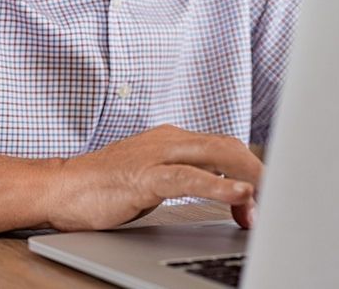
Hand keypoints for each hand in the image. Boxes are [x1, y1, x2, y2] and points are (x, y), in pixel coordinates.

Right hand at [44, 125, 260, 231]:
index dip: (252, 168)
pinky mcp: (144, 177)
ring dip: (249, 178)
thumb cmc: (103, 187)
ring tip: (271, 198)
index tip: (268, 196)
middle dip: (260, 172)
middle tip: (279, 200)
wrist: (59, 188)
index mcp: (171, 139)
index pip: (225, 146)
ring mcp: (155, 155)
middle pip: (229, 147)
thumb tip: (227, 196)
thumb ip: (186, 180)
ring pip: (216, 156)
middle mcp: (167, 140)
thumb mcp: (152, 178)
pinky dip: (219, 187)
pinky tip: (240, 196)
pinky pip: (189, 178)